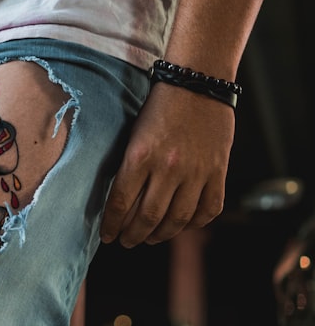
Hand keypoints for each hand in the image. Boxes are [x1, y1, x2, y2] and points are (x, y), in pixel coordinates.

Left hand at [100, 84, 234, 246]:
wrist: (197, 83)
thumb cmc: (158, 107)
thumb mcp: (132, 135)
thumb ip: (128, 168)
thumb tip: (118, 203)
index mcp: (139, 157)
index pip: (120, 203)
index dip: (112, 225)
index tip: (107, 236)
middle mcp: (167, 168)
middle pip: (148, 218)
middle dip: (133, 236)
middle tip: (126, 242)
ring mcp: (196, 171)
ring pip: (177, 219)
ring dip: (161, 235)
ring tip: (150, 238)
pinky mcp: (218, 171)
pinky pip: (208, 209)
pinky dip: (195, 223)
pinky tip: (182, 225)